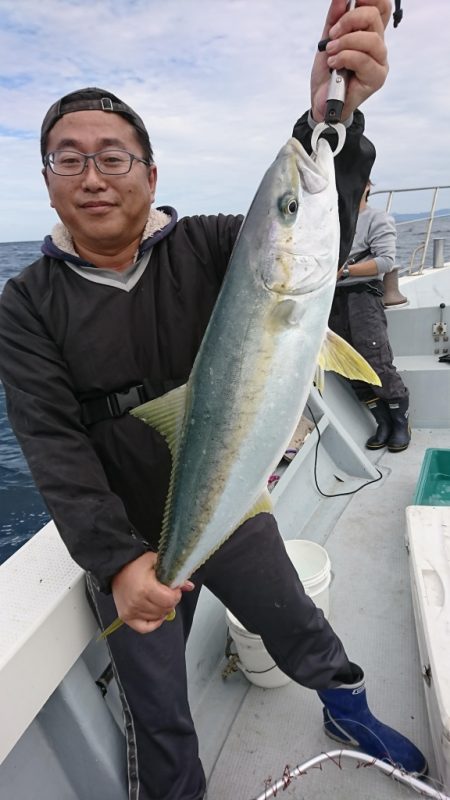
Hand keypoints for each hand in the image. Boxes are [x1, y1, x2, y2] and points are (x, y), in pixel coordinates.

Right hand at [111, 551, 194, 633]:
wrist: (116, 570)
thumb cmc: (135, 565)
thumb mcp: (155, 561)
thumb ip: (173, 573)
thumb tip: (189, 586)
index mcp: (145, 588)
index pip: (170, 599)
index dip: (176, 594)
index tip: (174, 588)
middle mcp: (137, 602)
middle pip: (165, 609)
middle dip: (171, 601)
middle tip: (167, 593)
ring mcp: (131, 611)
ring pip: (158, 618)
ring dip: (163, 610)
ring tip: (160, 599)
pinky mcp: (126, 617)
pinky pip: (145, 628)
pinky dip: (154, 623)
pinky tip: (157, 613)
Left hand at [311, 0, 390, 121]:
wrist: (321, 101)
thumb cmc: (328, 73)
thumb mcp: (327, 41)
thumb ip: (334, 19)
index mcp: (369, 33)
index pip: (380, 8)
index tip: (352, 0)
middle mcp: (378, 46)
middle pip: (375, 16)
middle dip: (349, 20)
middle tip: (333, 34)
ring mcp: (379, 62)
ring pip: (371, 39)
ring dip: (345, 42)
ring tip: (331, 52)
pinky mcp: (376, 78)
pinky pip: (363, 59)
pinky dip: (345, 58)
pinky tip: (334, 64)